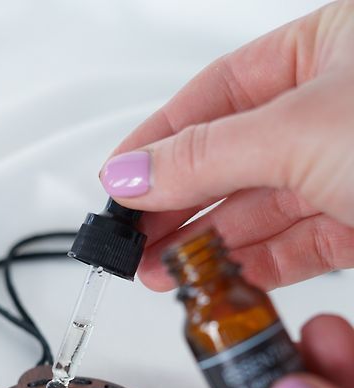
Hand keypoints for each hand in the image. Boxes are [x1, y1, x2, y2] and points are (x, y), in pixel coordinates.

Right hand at [98, 0, 353, 291]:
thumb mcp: (302, 130)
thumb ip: (210, 155)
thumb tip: (135, 172)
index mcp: (327, 51)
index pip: (218, 92)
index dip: (160, 139)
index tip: (118, 177)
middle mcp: (333, 111)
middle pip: (232, 159)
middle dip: (176, 203)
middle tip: (131, 236)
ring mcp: (348, 171)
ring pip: (261, 210)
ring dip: (204, 244)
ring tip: (156, 268)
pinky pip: (296, 246)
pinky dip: (252, 264)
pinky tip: (212, 275)